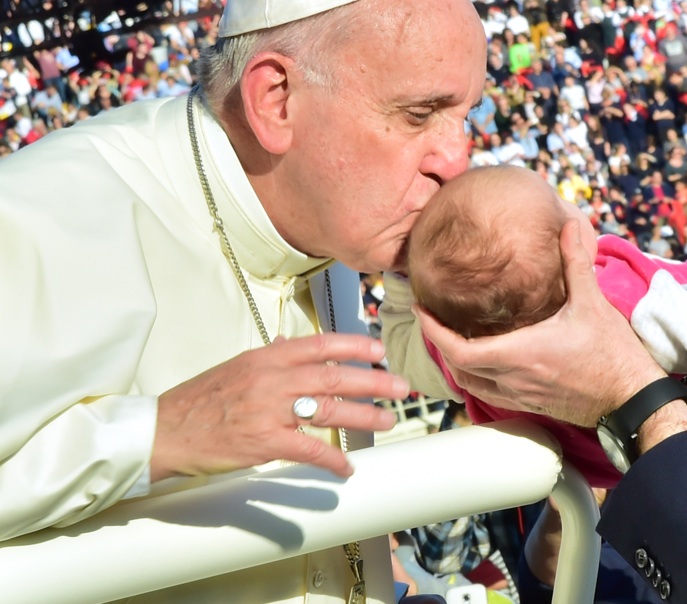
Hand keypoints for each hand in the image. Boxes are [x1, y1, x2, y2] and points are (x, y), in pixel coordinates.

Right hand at [152, 334, 408, 480]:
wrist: (164, 430)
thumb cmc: (201, 399)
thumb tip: (288, 340)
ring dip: (364, 416)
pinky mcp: (263, 442)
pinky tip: (347, 466)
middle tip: (401, 387)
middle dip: (373, 381)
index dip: (354, 346)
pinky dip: (331, 459)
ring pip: (328, 410)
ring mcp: (269, 410)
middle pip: (334, 376)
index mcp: (267, 357)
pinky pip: (308, 450)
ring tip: (387, 420)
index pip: (320, 345)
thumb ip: (269, 355)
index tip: (379, 350)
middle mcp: (272, 378)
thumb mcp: (237, 365)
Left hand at [416, 220, 665, 427]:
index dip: (433, 330)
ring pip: (471, 384)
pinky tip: (483, 361)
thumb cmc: (612, 352)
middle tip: (431, 319)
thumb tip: (568, 226)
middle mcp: (514, 378)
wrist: (631, 398)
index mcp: (521, 353)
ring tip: (451, 337)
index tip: (421, 310)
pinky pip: (490, 393)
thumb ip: (574, 262)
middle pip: (457, 367)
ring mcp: (522, 396)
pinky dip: (476, 377)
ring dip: (455, 363)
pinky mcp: (532, 406)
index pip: (458, 348)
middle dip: (439, 343)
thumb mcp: (592, 302)